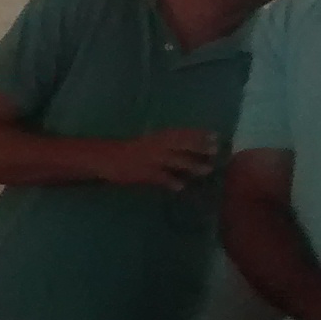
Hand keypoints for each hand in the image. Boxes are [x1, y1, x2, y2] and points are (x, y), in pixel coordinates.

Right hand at [101, 128, 218, 189]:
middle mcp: (156, 146)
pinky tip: (181, 186)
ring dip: (191, 165)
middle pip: (181, 145)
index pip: (181, 133)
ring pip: (175, 161)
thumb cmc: (129, 151)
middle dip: (199, 147)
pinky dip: (170, 181)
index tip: (215, 135)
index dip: (198, 134)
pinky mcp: (143, 173)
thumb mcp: (148, 144)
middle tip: (215, 150)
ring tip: (206, 170)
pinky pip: (160, 178)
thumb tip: (189, 150)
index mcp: (157, 137)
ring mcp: (150, 160)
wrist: (105, 158)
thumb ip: (166, 146)